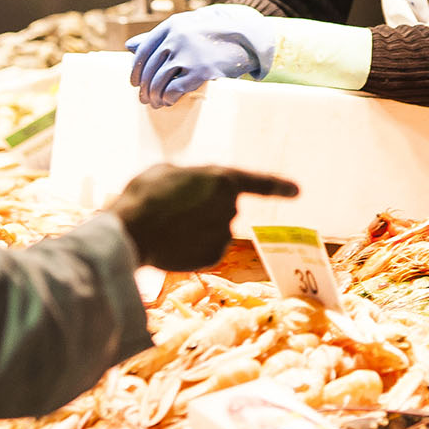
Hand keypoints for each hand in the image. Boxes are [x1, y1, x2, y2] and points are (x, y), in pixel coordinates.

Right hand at [110, 164, 298, 270]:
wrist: (130, 232)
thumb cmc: (144, 195)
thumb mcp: (167, 171)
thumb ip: (192, 178)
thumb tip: (193, 188)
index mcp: (222, 180)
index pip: (259, 182)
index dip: (278, 186)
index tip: (297, 191)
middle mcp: (230, 208)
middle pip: (226, 207)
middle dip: (207, 208)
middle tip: (175, 209)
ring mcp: (223, 235)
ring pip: (216, 230)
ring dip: (199, 228)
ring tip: (168, 226)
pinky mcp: (214, 258)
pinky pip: (208, 249)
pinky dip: (194, 247)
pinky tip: (173, 244)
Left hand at [126, 4, 278, 107]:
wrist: (246, 37)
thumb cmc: (212, 34)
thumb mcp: (185, 27)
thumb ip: (157, 36)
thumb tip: (129, 46)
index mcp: (172, 26)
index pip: (144, 50)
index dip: (136, 69)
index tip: (135, 82)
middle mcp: (177, 38)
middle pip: (150, 68)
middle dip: (145, 87)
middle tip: (144, 99)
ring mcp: (189, 54)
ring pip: (159, 81)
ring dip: (154, 96)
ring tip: (156, 103)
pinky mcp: (201, 70)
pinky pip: (175, 90)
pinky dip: (168, 98)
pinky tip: (170, 102)